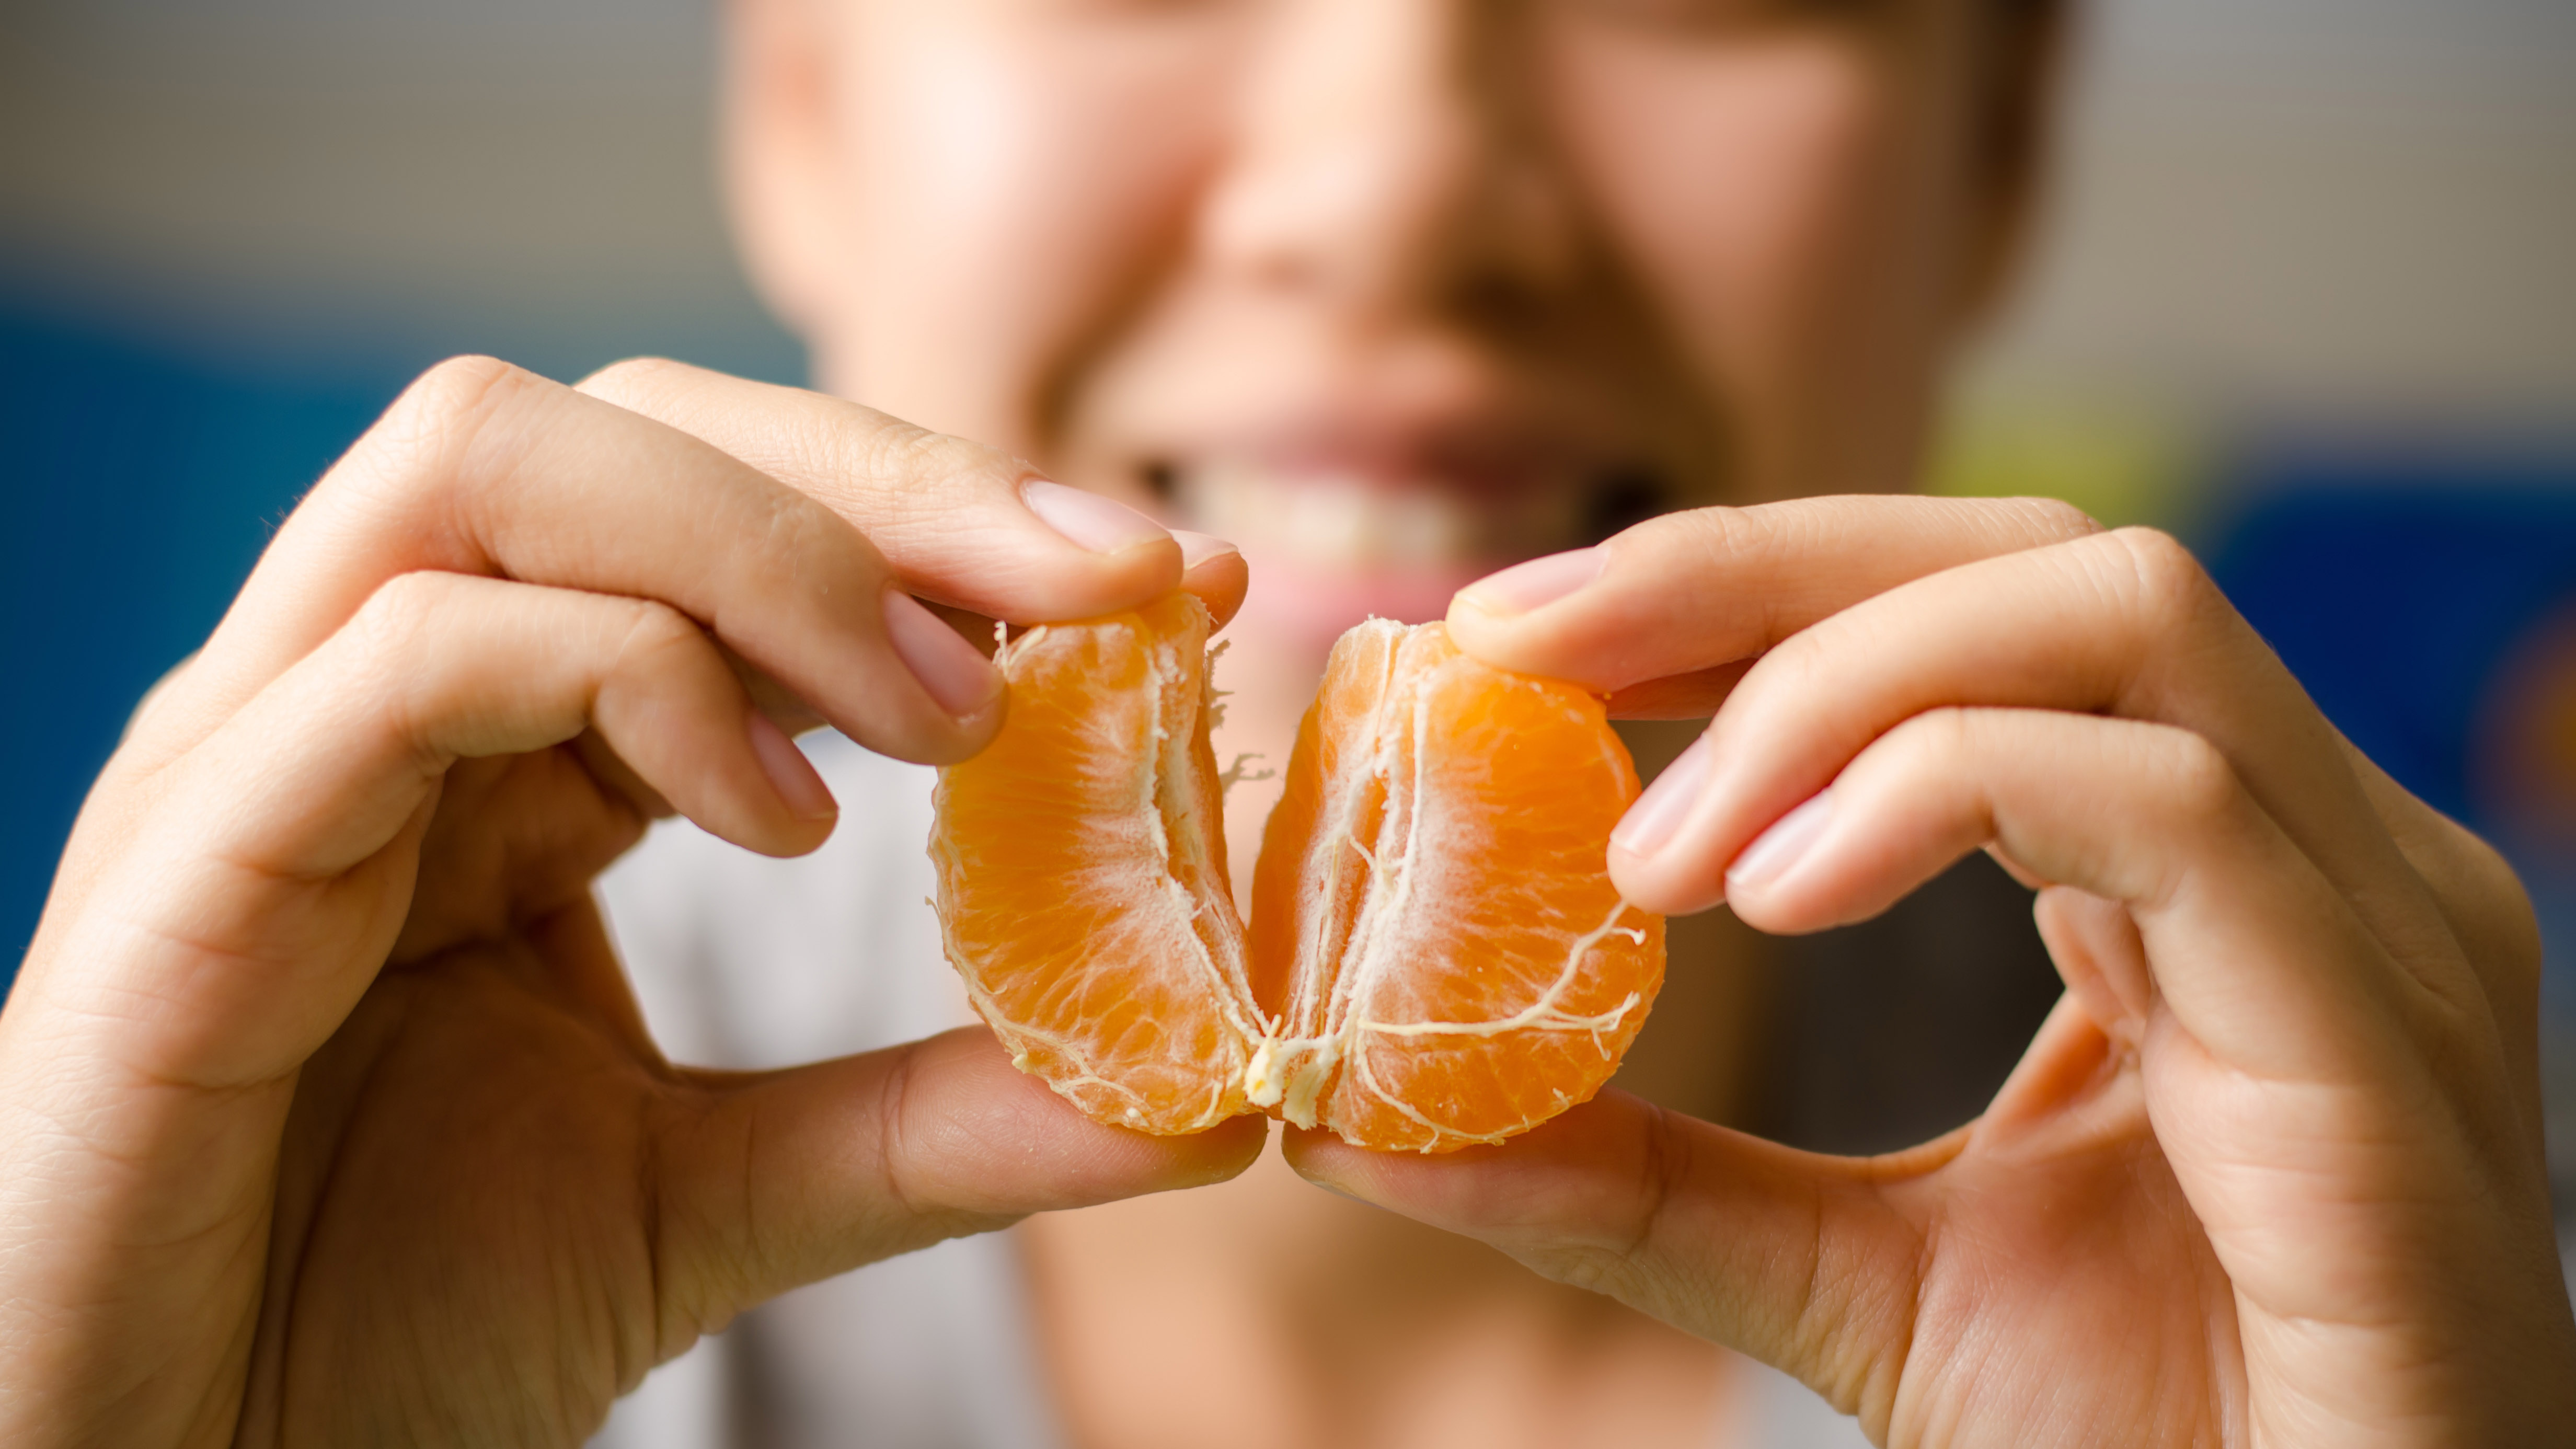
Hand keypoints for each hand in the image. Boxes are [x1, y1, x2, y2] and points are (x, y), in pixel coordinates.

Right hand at [0, 357, 1262, 1447]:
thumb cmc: (381, 1331)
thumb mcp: (714, 1200)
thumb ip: (932, 1121)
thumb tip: (1193, 1093)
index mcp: (493, 742)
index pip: (720, 502)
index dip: (948, 516)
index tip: (1159, 582)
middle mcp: (368, 693)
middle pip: (621, 417)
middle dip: (891, 479)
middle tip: (1104, 586)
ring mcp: (265, 749)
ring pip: (492, 457)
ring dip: (767, 549)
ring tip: (945, 712)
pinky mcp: (191, 853)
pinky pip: (404, 650)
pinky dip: (625, 680)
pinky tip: (782, 819)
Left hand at [1287, 496, 2575, 1445]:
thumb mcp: (1845, 1281)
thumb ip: (1639, 1184)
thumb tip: (1378, 1123)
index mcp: (2189, 879)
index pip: (1963, 615)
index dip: (1731, 592)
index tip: (1514, 634)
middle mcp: (2305, 851)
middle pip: (2032, 555)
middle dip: (1752, 570)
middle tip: (1520, 640)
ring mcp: (2371, 919)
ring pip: (2112, 615)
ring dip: (1831, 686)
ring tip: (1653, 850)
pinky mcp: (2386, 1031)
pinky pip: (2173, 799)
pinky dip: (1947, 788)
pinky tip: (1781, 887)